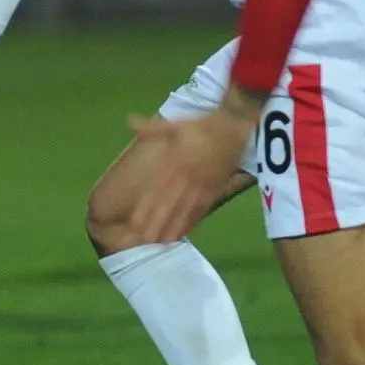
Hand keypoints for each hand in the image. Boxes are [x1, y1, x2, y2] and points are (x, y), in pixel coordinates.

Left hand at [126, 105, 256, 242]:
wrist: (234, 126)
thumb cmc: (203, 125)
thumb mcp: (175, 124)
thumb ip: (151, 127)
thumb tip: (129, 121)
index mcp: (175, 164)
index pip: (157, 191)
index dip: (147, 207)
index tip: (135, 222)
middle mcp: (187, 178)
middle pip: (170, 205)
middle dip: (158, 223)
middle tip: (146, 241)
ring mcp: (203, 185)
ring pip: (186, 210)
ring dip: (175, 227)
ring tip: (163, 243)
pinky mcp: (215, 188)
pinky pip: (203, 208)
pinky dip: (194, 221)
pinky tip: (186, 232)